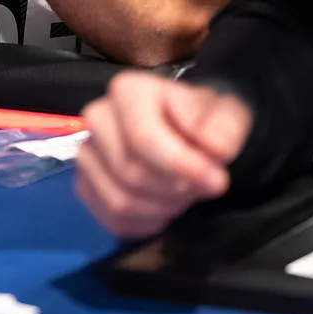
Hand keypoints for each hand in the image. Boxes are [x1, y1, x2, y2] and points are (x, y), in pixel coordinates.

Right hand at [75, 71, 252, 237]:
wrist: (187, 131)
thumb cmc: (203, 120)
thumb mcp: (226, 113)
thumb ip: (224, 127)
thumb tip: (214, 148)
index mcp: (129, 91)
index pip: (143, 138)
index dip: (180, 166)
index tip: (216, 180)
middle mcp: (98, 117)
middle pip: (131, 173)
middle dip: (174, 190)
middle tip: (200, 185)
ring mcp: (87, 153)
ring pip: (120, 201)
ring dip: (161, 208)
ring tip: (183, 194)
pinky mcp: (85, 185)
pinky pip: (112, 219)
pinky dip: (145, 222)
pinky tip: (164, 206)